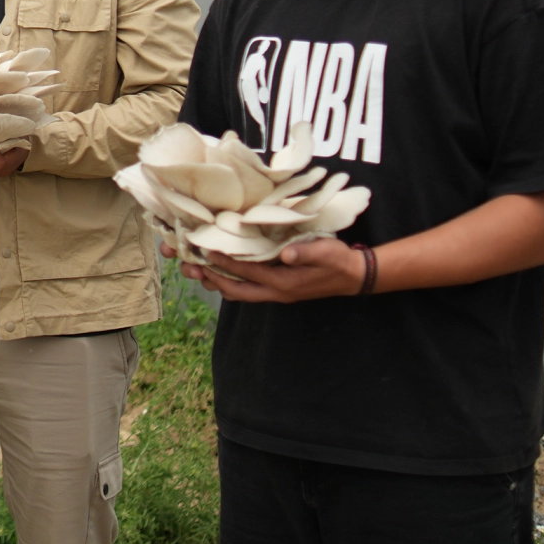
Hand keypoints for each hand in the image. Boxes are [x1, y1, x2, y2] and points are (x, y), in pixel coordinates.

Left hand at [174, 238, 366, 301]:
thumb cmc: (338, 260)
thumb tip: (285, 254)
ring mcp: (276, 293)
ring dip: (217, 283)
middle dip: (212, 279)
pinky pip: (247, 290)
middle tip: (190, 266)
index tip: (205, 251)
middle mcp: (276, 292)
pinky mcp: (277, 289)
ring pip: (239, 292)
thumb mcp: (325, 252)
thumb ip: (304, 253)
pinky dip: (230, 282)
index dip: (225, 262)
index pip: (248, 272)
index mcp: (284, 283)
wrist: (354, 276)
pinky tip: (219, 271)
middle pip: (236, 290)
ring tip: (196, 270)